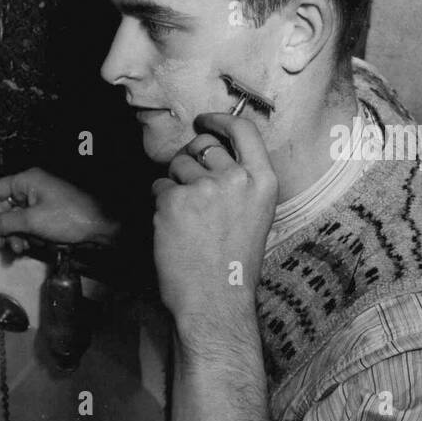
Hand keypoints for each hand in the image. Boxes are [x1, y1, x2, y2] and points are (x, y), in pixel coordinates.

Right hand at [0, 167, 117, 253]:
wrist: (101, 227)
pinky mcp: (46, 216)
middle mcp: (30, 189)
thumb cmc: (70, 217)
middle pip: (2, 207)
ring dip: (12, 236)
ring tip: (18, 248)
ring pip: (13, 220)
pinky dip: (24, 237)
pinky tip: (29, 246)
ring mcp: (38, 202)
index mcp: (26, 181)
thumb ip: (4, 223)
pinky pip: (26, 226)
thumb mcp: (32, 221)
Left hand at [151, 112, 277, 349]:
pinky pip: (158, 187)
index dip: (220, 120)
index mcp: (263, 182)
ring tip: (186, 220)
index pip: (244, 131)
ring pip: (176, 166)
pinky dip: (160, 204)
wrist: (215, 300)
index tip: (205, 120)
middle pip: (203, 146)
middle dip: (189, 160)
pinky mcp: (173, 201)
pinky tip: (173, 229)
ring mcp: (204, 188)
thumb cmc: (233, 266)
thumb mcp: (254, 217)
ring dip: (173, 185)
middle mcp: (236, 179)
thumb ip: (240, 184)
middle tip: (188, 190)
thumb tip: (209, 154)